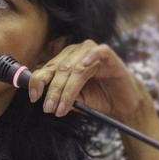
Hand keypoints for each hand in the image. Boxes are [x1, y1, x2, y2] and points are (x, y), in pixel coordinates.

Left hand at [28, 41, 150, 124]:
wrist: (124, 102)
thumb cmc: (99, 98)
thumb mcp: (76, 100)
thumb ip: (62, 97)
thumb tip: (46, 100)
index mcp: (65, 60)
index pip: (47, 67)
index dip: (38, 81)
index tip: (34, 97)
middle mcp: (76, 52)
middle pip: (60, 69)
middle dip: (54, 91)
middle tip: (49, 108)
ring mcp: (92, 51)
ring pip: (76, 67)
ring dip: (67, 88)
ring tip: (62, 107)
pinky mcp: (109, 55)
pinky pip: (99, 52)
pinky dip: (91, 57)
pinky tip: (84, 66)